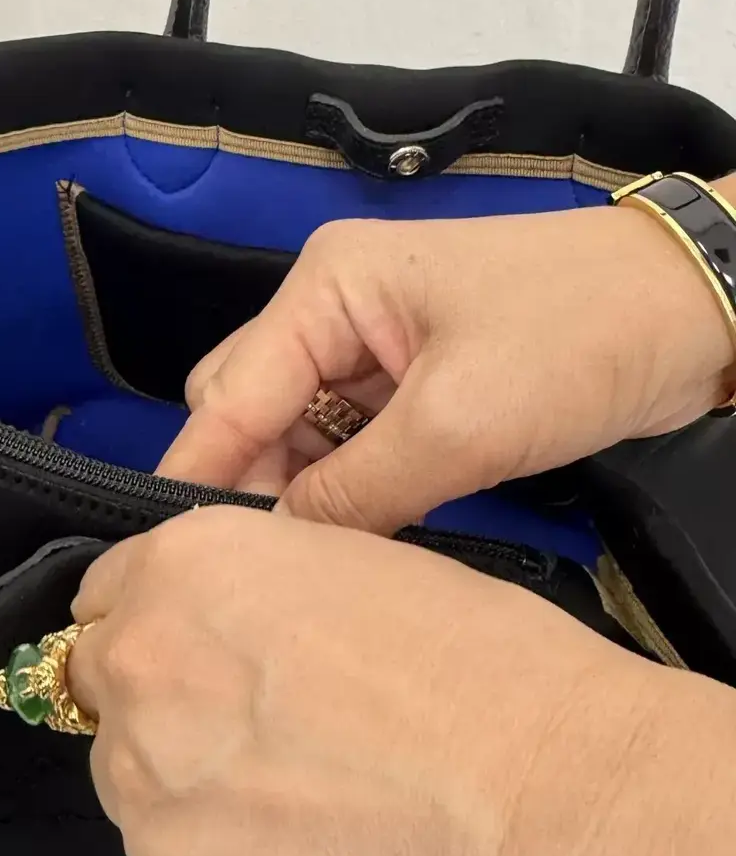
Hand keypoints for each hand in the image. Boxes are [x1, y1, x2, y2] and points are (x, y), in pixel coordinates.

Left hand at [68, 507, 735, 855]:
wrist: (550, 821)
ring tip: (296, 810)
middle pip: (107, 689)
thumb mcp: (353, 570)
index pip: (108, 595)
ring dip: (185, 789)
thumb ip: (250, 593)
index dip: (158, 621)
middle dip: (162, 704)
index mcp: (182, 571)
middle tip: (257, 736)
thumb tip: (220, 630)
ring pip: (133, 785)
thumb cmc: (488, 673)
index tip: (195, 651)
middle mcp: (138, 673)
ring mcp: (145, 796)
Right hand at [157, 191, 735, 529]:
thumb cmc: (578, 339)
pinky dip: (340, 489)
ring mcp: (370, 350)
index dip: (200, 473)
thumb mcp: (458, 423)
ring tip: (303, 561)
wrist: (694, 309)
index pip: (231, 393)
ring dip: (298, 492)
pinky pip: (344, 445)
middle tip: (259, 564)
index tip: (171, 551)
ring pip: (294, 433)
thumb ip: (355, 491)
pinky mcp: (407, 385)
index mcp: (326, 290)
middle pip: (247, 409)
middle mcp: (331, 313)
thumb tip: (280, 547)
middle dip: (248, 482)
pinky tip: (348, 535)